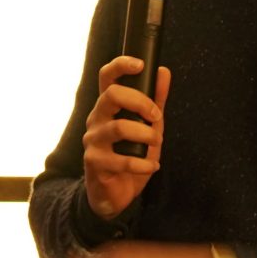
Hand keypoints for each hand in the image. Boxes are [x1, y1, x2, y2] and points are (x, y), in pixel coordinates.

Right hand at [81, 58, 170, 219]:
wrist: (114, 193)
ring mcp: (93, 140)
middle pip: (111, 95)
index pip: (106, 77)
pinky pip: (121, 160)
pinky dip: (143, 164)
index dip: (120, 65)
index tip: (140, 65)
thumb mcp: (147, 126)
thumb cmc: (129, 155)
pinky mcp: (94, 162)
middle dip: (140, 102)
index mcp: (108, 107)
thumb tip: (163, 71)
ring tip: (156, 143)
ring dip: (145, 135)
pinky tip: (153, 166)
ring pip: (118, 127)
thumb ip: (155, 101)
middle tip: (156, 117)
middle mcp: (96, 119)